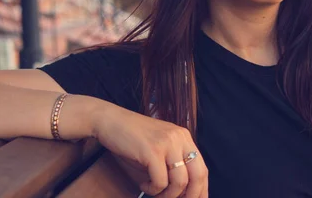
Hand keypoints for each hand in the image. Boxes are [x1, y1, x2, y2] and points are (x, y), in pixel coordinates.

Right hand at [92, 104, 207, 197]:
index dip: (201, 190)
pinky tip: (143, 184)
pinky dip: (152, 190)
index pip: (202, 168)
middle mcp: (180, 138)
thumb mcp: (158, 149)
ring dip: (167, 195)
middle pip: (198, 175)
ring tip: (154, 193)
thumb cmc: (131, 138)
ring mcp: (167, 143)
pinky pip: (160, 182)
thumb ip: (172, 165)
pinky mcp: (153, 151)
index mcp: (184, 137)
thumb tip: (182, 192)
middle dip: (190, 196)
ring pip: (180, 182)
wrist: (109, 121)